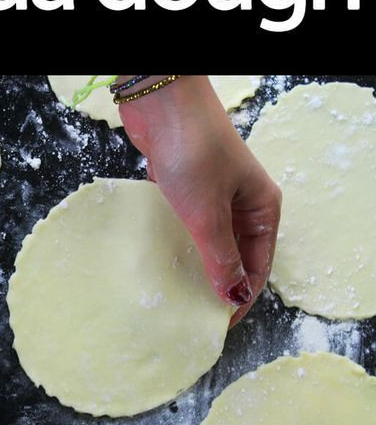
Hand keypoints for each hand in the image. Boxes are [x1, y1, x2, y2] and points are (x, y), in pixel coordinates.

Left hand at [118, 74, 281, 323]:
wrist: (161, 101)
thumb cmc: (192, 154)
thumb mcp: (208, 213)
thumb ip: (219, 257)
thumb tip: (233, 297)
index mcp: (262, 207)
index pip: (259, 265)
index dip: (241, 295)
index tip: (217, 323)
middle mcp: (243, 200)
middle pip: (235, 253)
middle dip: (218, 281)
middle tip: (193, 311)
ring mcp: (213, 190)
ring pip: (208, 237)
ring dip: (196, 260)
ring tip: (176, 291)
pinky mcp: (185, 182)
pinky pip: (186, 220)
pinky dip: (177, 239)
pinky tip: (161, 258)